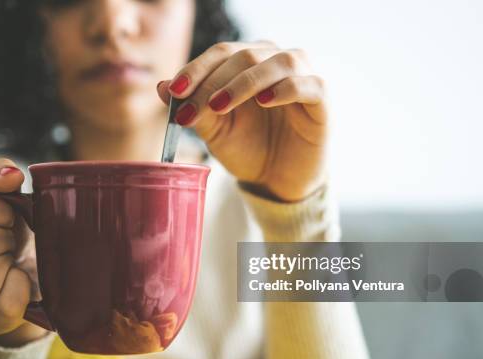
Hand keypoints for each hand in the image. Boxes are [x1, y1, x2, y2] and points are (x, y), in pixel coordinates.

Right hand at [0, 158, 47, 346]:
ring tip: (11, 262)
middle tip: (11, 244)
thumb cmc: (10, 238)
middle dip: (6, 237)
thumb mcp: (3, 203)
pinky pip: (6, 303)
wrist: (30, 281)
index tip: (8, 217)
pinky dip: (22, 288)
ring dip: (9, 263)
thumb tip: (9, 175)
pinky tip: (19, 283)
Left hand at [157, 41, 327, 201]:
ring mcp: (301, 76)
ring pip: (275, 62)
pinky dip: (284, 89)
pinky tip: (263, 101)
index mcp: (248, 63)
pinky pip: (306, 84)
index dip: (195, 69)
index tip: (174, 92)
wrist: (277, 180)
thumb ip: (194, 108)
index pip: (220, 53)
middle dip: (212, 82)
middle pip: (243, 55)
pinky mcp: (320, 99)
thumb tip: (162, 86)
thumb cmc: (247, 149)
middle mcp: (274, 61)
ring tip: (220, 105)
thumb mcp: (215, 131)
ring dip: (243, 82)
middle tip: (191, 109)